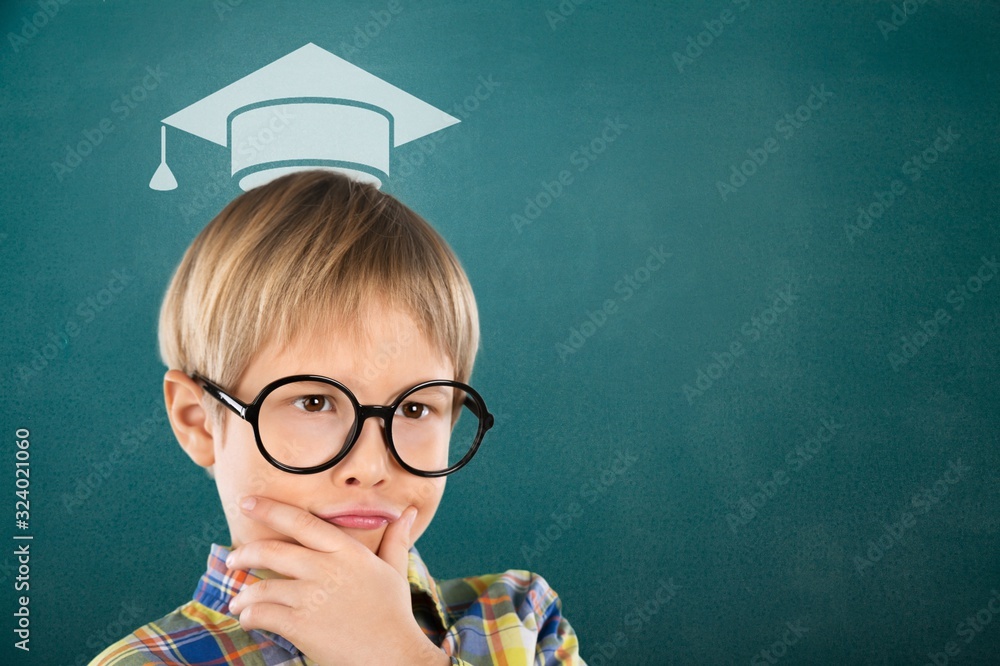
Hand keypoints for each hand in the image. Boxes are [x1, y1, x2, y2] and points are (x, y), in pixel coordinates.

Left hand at [226, 496, 449, 665]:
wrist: (393, 655)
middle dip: (244, 553)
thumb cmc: (394, 613)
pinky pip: (262, 614)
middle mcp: (325, 568)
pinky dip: (249, 616)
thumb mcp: (395, 571)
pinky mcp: (301, 625)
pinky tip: (249, 619)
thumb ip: (396, 539)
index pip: (301, 522)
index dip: (270, 509)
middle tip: (233, 559)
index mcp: (346, 551)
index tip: (247, 502)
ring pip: (261, 586)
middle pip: (272, 551)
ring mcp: (311, 597)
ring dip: (243, 594)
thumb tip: (410, 511)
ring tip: (238, 601)